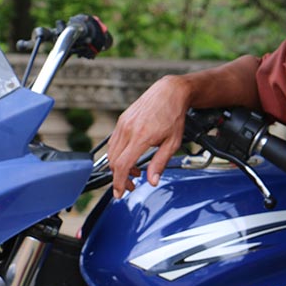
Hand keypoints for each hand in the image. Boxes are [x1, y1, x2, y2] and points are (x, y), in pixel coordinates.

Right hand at [107, 75, 190, 197]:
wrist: (170, 92)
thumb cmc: (174, 115)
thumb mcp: (172, 143)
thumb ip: (160, 163)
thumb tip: (153, 181)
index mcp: (141, 136)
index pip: (122, 165)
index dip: (119, 182)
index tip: (119, 193)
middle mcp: (128, 129)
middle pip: (114, 161)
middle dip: (119, 178)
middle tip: (131, 185)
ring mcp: (123, 123)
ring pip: (112, 152)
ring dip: (119, 166)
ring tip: (135, 172)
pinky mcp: (122, 120)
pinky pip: (114, 142)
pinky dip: (118, 154)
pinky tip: (131, 157)